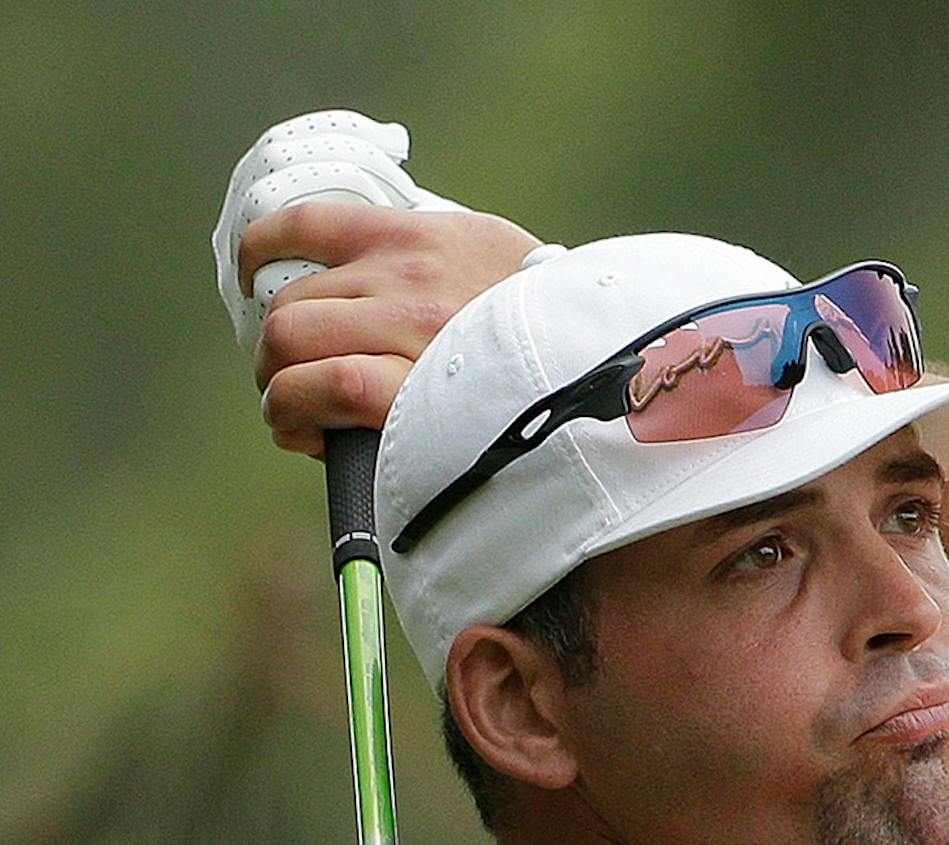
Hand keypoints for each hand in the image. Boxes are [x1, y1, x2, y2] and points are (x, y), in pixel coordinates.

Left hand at [210, 111, 537, 456]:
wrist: (607, 372)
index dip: (261, 253)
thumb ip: (443, 260)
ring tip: (294, 412)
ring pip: (289, 342)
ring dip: (277, 385)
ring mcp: (405, 328)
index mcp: (424, 237)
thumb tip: (381, 285)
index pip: (308, 225)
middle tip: (289, 380)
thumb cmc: (557, 332)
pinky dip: (290, 412)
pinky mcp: (405, 388)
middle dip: (273, 348)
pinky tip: (296, 429)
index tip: (254, 278)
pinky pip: (317, 389)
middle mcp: (407, 275)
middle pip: (289, 301)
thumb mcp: (502, 261)